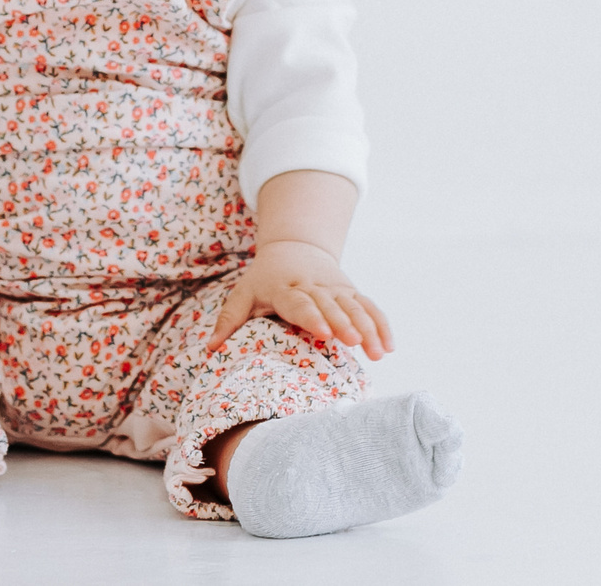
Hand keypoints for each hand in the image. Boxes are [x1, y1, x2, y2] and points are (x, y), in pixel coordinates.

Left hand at [207, 239, 392, 359]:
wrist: (295, 248)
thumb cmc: (265, 278)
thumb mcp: (244, 292)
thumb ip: (230, 318)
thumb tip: (211, 347)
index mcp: (287, 287)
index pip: (301, 303)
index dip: (313, 317)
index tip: (324, 333)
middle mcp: (315, 286)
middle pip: (333, 306)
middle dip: (346, 324)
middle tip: (357, 343)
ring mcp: (336, 288)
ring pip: (356, 307)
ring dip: (369, 328)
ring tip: (379, 353)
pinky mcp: (351, 291)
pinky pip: (369, 307)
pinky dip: (381, 324)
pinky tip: (389, 346)